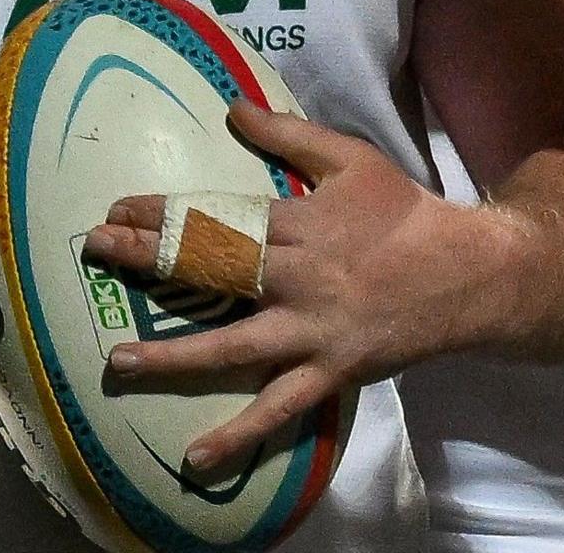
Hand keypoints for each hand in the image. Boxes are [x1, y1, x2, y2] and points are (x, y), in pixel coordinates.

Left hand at [80, 105, 506, 480]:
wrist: (468, 274)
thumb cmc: (406, 213)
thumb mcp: (351, 159)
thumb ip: (288, 135)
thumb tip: (231, 106)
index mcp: (299, 224)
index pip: (218, 216)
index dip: (163, 214)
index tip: (115, 211)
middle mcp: (298, 278)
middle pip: (213, 270)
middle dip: (149, 261)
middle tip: (94, 252)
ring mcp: (312, 331)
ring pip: (233, 348)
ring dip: (172, 357)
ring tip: (118, 364)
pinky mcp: (330, 372)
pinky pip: (278, 409)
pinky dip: (239, 435)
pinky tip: (197, 457)